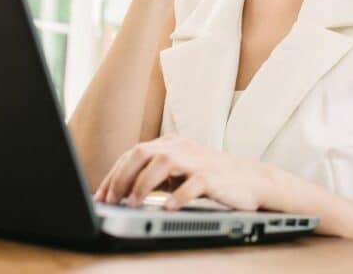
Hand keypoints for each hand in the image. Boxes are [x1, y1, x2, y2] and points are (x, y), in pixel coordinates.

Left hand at [92, 135, 269, 210]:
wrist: (252, 180)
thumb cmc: (211, 177)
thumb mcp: (179, 172)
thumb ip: (155, 176)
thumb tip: (121, 193)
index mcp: (169, 144)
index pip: (133, 154)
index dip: (114, 175)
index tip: (101, 196)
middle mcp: (180, 147)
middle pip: (142, 154)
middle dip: (122, 178)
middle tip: (112, 201)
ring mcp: (197, 160)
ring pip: (163, 163)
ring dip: (144, 185)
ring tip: (133, 204)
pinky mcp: (213, 177)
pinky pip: (192, 184)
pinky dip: (178, 196)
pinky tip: (167, 208)